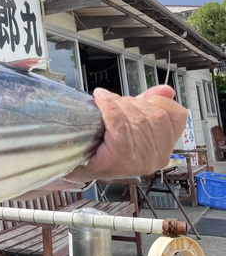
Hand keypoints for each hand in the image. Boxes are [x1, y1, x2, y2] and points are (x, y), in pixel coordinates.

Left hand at [67, 85, 187, 181]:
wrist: (79, 165)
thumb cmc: (104, 148)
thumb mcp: (132, 124)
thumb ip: (150, 106)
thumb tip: (166, 90)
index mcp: (165, 147)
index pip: (176, 115)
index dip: (158, 100)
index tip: (140, 98)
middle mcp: (158, 157)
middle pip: (154, 115)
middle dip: (132, 102)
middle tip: (114, 100)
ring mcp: (141, 160)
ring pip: (136, 118)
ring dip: (118, 104)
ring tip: (105, 102)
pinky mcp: (122, 158)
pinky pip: (119, 123)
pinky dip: (108, 108)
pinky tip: (100, 101)